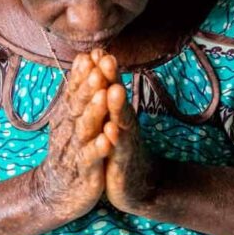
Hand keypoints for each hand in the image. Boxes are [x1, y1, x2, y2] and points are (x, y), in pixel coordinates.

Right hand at [31, 50, 115, 220]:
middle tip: (97, 69)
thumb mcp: (71, 120)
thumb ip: (78, 92)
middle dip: (88, 87)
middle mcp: (68, 131)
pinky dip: (98, 148)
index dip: (81, 74)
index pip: (73, 92)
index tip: (90, 54)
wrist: (56, 192)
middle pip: (77, 106)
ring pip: (84, 129)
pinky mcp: (84, 172)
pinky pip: (90, 158)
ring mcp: (75, 151)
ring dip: (94, 112)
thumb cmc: (69, 151)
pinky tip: (106, 139)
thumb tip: (84, 58)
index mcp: (67, 117)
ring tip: (104, 95)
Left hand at [102, 67, 156, 213]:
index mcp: (117, 113)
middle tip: (106, 58)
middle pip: (117, 98)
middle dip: (111, 79)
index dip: (103, 70)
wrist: (139, 185)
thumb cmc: (122, 150)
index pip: (109, 87)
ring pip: (121, 121)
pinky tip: (111, 131)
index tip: (95, 49)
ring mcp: (125, 142)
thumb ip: (108, 98)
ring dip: (117, 106)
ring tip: (113, 90)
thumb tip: (101, 70)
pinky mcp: (123, 163)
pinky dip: (115, 140)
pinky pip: (119, 150)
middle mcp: (123, 123)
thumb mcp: (114, 122)